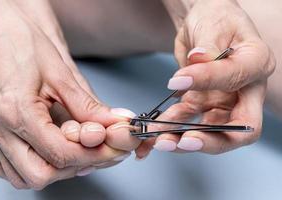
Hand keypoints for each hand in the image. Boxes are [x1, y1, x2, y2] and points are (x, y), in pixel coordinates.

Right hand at [0, 2, 133, 188]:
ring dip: (57, 169)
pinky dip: (37, 166)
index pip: (60, 153)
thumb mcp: (61, 73)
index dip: (93, 154)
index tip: (112, 147)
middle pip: (40, 174)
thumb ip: (87, 105)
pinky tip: (54, 152)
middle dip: (76, 166)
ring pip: (24, 177)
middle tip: (98, 150)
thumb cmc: (22, 42)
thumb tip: (112, 123)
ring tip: (78, 150)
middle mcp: (1, 129)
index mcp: (16, 112)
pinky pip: (11, 168)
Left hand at [136, 0, 275, 157]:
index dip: (210, 82)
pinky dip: (170, 125)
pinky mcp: (201, 101)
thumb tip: (198, 60)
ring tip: (160, 141)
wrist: (203, 21)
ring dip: (183, 138)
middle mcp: (243, 89)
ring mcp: (222, 99)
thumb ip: (208, 46)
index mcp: (255, 64)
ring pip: (208, 130)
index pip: (239, 82)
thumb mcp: (214, 25)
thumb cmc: (217, 18)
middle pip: (237, 128)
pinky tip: (155, 129)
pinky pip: (186, 118)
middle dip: (210, 140)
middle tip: (184, 141)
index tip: (179, 79)